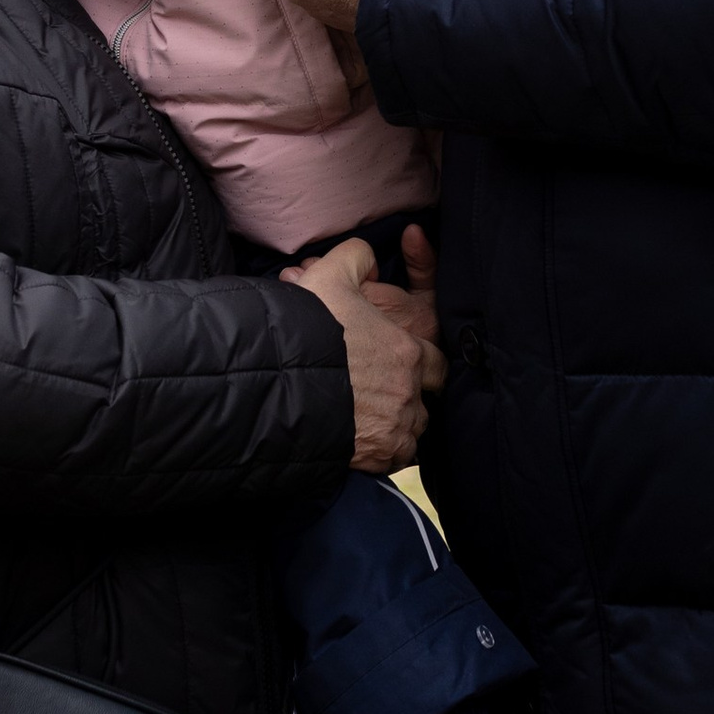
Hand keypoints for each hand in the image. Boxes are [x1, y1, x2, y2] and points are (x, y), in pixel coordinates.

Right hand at [283, 234, 445, 472]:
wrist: (277, 387)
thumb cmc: (305, 330)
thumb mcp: (328, 276)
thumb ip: (355, 257)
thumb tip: (366, 254)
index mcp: (405, 352)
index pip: (436, 361)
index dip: (422, 362)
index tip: (407, 364)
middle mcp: (406, 393)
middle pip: (425, 401)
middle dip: (411, 398)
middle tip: (389, 394)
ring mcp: (391, 428)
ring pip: (410, 432)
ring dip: (397, 425)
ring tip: (373, 418)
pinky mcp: (373, 457)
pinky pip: (392, 459)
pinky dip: (383, 453)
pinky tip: (364, 442)